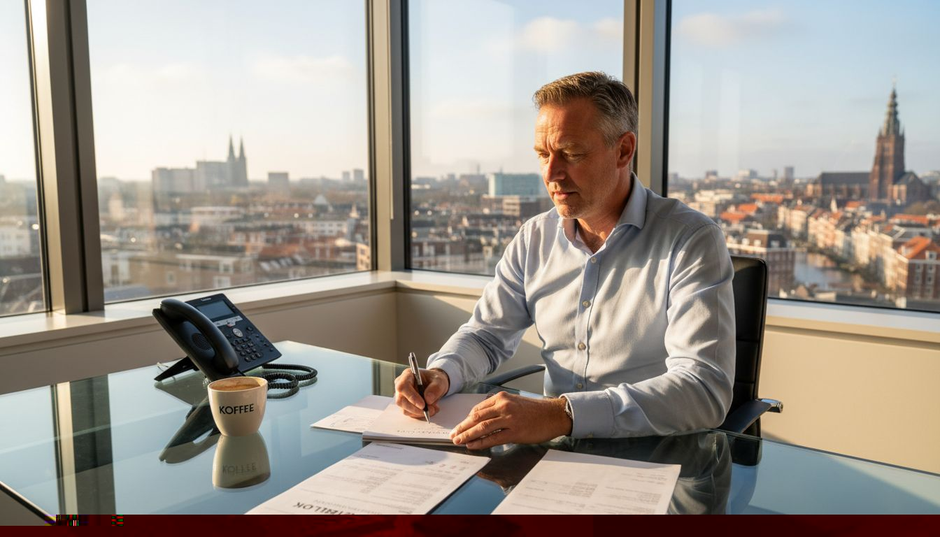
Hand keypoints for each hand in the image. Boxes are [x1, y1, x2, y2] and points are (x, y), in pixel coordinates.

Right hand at [394, 367, 449, 418]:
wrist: (435, 385)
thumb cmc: (434, 380)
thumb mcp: (440, 381)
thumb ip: (435, 388)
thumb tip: (428, 399)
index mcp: (407, 375)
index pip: (403, 386)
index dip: (411, 397)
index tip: (423, 405)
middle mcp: (401, 386)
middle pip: (401, 401)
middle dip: (416, 409)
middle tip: (431, 410)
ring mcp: (402, 397)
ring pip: (405, 410)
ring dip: (419, 413)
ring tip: (433, 409)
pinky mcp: (405, 406)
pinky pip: (410, 414)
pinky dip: (420, 415)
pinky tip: (430, 410)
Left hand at [450, 392, 571, 449]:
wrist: (553, 415)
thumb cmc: (535, 410)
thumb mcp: (514, 402)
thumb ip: (498, 408)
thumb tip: (481, 419)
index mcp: (501, 398)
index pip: (478, 409)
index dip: (466, 419)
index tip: (460, 426)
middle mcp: (503, 406)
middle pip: (476, 417)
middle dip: (462, 427)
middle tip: (453, 435)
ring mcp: (509, 419)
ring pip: (482, 427)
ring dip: (467, 435)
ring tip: (458, 441)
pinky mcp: (515, 432)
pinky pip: (493, 438)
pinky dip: (480, 442)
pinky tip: (473, 445)